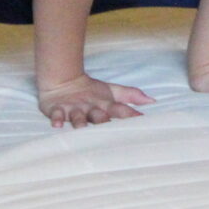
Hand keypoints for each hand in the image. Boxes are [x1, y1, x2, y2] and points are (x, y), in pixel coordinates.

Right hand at [36, 73, 155, 127]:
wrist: (63, 81)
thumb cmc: (91, 91)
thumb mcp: (112, 92)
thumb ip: (131, 96)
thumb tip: (152, 100)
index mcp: (104, 103)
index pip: (119, 109)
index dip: (130, 114)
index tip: (141, 120)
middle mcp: (90, 107)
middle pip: (98, 115)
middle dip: (104, 120)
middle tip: (109, 126)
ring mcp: (74, 108)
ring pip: (78, 116)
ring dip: (80, 121)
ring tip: (81, 127)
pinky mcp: (58, 109)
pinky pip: (56, 114)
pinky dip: (56, 119)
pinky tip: (57, 125)